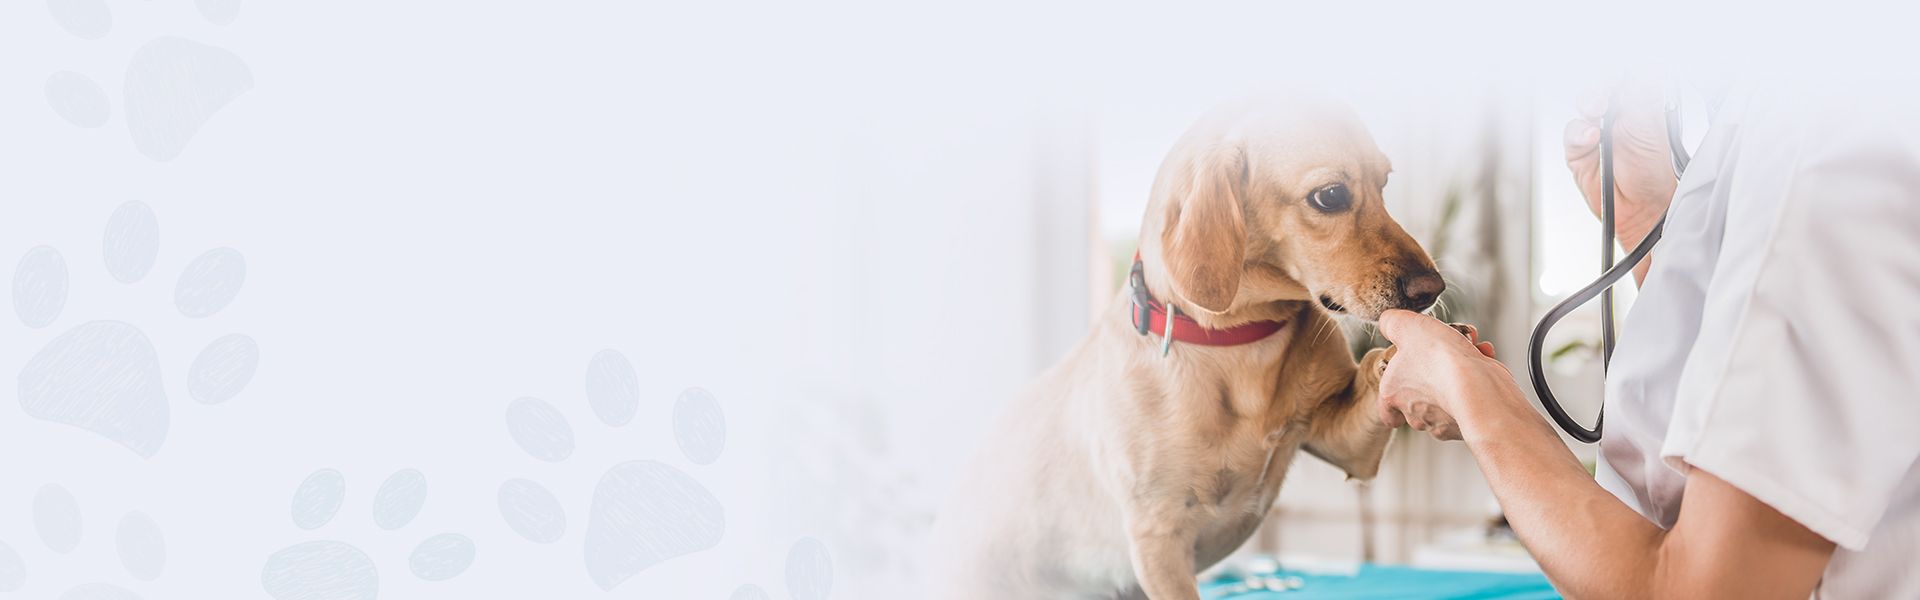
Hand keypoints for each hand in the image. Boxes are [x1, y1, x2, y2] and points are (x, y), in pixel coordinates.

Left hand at [1376, 312, 1506, 441]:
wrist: (1478, 386)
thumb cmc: (1439, 359)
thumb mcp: (1406, 326)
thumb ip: (1391, 323)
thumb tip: (1387, 323)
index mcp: (1393, 394)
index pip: (1386, 410)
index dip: (1393, 399)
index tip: (1404, 387)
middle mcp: (1416, 413)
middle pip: (1418, 397)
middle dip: (1433, 368)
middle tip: (1444, 349)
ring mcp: (1443, 421)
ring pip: (1447, 392)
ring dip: (1457, 368)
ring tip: (1468, 347)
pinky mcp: (1471, 420)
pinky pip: (1471, 395)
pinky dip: (1478, 375)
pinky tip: (1482, 358)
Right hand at [1565, 80, 1677, 249]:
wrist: (1640, 209)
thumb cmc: (1652, 173)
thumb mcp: (1651, 127)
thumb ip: (1643, 95)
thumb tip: (1645, 65)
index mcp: (1641, 103)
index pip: (1627, 74)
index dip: (1622, 69)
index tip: (1622, 68)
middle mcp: (1618, 114)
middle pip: (1602, 84)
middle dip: (1601, 83)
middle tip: (1606, 91)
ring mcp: (1596, 130)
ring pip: (1584, 104)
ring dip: (1588, 102)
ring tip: (1595, 111)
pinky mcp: (1578, 149)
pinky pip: (1571, 132)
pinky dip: (1578, 132)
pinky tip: (1590, 138)